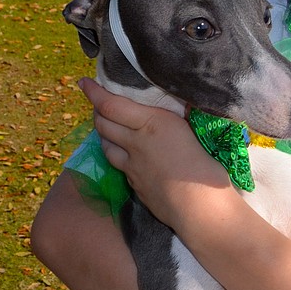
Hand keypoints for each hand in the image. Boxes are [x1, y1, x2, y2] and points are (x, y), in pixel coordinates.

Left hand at [79, 79, 233, 226]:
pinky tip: (128, 156)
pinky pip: (120, 166)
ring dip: (104, 134)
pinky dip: (118, 155)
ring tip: (110, 128)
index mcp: (153, 123)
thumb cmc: (206, 165)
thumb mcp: (192, 129)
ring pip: (106, 146)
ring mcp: (132, 167)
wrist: (201, 208)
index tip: (84, 82)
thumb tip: (173, 105)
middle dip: (97, 112)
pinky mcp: (134, 185)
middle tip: (100, 104)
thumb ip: (172, 119)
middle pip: (103, 124)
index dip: (94, 93)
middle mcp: (136, 143)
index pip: (111, 105)